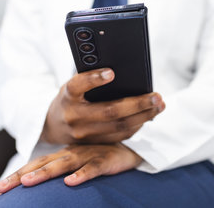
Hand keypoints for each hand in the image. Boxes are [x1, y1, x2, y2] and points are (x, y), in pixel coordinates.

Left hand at [0, 143, 141, 195]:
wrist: (128, 148)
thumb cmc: (98, 156)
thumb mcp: (77, 163)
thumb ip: (59, 171)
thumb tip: (37, 187)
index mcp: (62, 154)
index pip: (35, 164)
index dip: (16, 175)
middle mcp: (71, 153)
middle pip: (42, 164)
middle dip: (21, 176)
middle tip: (2, 188)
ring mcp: (87, 156)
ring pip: (63, 165)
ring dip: (45, 173)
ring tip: (28, 182)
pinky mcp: (104, 161)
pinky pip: (91, 168)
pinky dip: (81, 175)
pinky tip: (71, 182)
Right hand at [42, 68, 164, 143]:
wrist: (54, 126)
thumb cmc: (70, 98)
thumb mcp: (73, 85)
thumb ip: (89, 79)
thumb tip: (117, 70)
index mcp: (67, 96)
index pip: (77, 86)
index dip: (93, 79)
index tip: (111, 73)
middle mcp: (74, 116)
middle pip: (109, 112)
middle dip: (137, 104)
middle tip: (157, 96)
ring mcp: (84, 133)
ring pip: (118, 127)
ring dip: (143, 117)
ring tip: (159, 106)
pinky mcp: (94, 143)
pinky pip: (119, 136)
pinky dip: (136, 126)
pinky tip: (148, 116)